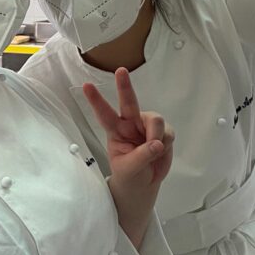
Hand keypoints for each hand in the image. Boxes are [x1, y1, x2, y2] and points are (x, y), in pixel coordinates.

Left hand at [83, 67, 173, 191]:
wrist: (144, 183)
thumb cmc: (130, 174)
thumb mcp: (129, 169)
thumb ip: (142, 156)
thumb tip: (156, 143)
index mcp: (116, 131)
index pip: (104, 114)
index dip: (96, 100)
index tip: (86, 85)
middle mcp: (131, 123)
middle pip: (129, 101)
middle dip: (124, 86)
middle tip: (121, 71)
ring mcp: (147, 126)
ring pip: (155, 119)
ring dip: (156, 134)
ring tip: (156, 149)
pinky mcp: (163, 131)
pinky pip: (168, 131)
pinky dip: (166, 142)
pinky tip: (162, 150)